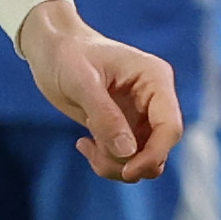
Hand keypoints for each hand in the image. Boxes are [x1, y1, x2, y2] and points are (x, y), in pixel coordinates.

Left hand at [18, 1, 181, 180]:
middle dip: (130, 162)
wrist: (50, 49)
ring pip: (144, 158)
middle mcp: (154, 99)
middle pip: (159, 148)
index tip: (128, 170)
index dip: (154, 154)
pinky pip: (127, 157)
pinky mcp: (125, 126)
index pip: (170, 127)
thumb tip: (128, 153)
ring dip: (117, 164)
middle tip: (94, 155)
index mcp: (155, 79)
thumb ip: (104, 116)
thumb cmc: (65, 55)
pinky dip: (107, 161)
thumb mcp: (80, 82)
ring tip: (86, 146)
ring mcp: (141, 115)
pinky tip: (84, 144)